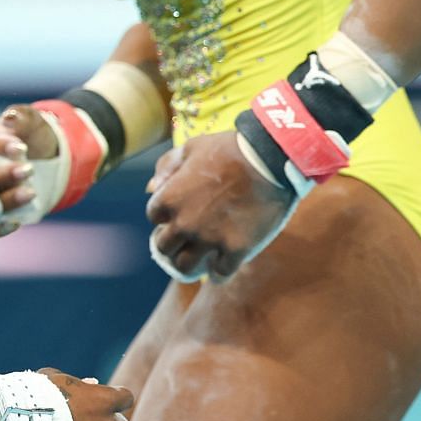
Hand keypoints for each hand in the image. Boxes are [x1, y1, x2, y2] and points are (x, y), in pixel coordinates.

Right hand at [0, 105, 60, 238]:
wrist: (42, 161)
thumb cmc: (29, 136)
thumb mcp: (31, 121)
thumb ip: (22, 116)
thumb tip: (10, 118)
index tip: (20, 148)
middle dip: (0, 174)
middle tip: (29, 170)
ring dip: (5, 200)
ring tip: (31, 193)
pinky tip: (15, 223)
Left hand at [145, 131, 295, 283]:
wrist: (270, 159)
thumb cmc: (229, 148)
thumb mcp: (192, 147)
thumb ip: (168, 165)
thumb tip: (151, 187)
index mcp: (170, 197)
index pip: (153, 216)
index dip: (165, 215)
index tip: (177, 213)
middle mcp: (184, 222)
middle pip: (164, 247)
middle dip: (173, 244)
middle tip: (186, 240)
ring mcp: (209, 238)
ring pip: (186, 266)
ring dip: (191, 263)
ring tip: (200, 258)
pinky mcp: (236, 249)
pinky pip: (220, 273)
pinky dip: (218, 272)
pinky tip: (222, 266)